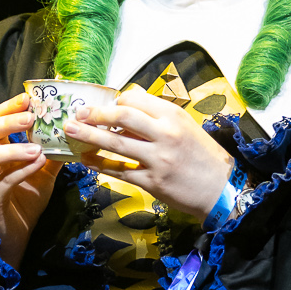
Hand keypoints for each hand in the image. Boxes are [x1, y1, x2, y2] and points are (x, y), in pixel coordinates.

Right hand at [0, 95, 58, 271]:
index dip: (9, 107)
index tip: (28, 97)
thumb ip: (53, 153)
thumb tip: (75, 133)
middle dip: (7, 121)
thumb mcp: (43, 173)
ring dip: (13, 148)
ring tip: (37, 147)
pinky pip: (2, 183)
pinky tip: (38, 164)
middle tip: (31, 116)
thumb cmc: (25, 201)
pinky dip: (20, 171)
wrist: (18, 236)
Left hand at [64, 86, 233, 220]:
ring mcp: (157, 159)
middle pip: (122, 117)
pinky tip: (86, 160)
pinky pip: (119, 171)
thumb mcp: (186, 126)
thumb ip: (158, 115)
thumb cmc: (203, 156)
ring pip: (116, 144)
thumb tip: (130, 100)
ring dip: (89, 136)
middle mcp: (164, 134)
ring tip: (70, 131)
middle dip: (95, 114)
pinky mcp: (152, 181)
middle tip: (77, 113)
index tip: (103, 106)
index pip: (136, 100)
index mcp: (173, 116)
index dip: (115, 101)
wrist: (220, 189)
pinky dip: (100, 165)